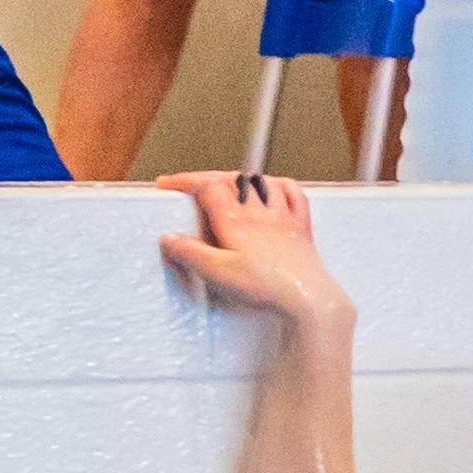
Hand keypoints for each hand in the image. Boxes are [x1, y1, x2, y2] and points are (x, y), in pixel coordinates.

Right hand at [153, 169, 356, 327]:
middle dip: (208, 177)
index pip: (208, 186)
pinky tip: (273, 188)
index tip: (168, 183)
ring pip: (262, 182)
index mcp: (236, 221)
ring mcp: (283, 216)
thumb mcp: (217, 273)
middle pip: (233, 179)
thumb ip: (191, 254)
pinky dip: (280, 185)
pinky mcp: (300, 226)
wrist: (305, 295)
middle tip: (190, 185)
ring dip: (241, 178)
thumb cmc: (264, 286)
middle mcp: (260, 212)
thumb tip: (170, 238)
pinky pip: (293, 193)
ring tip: (226, 184)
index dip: (185, 180)